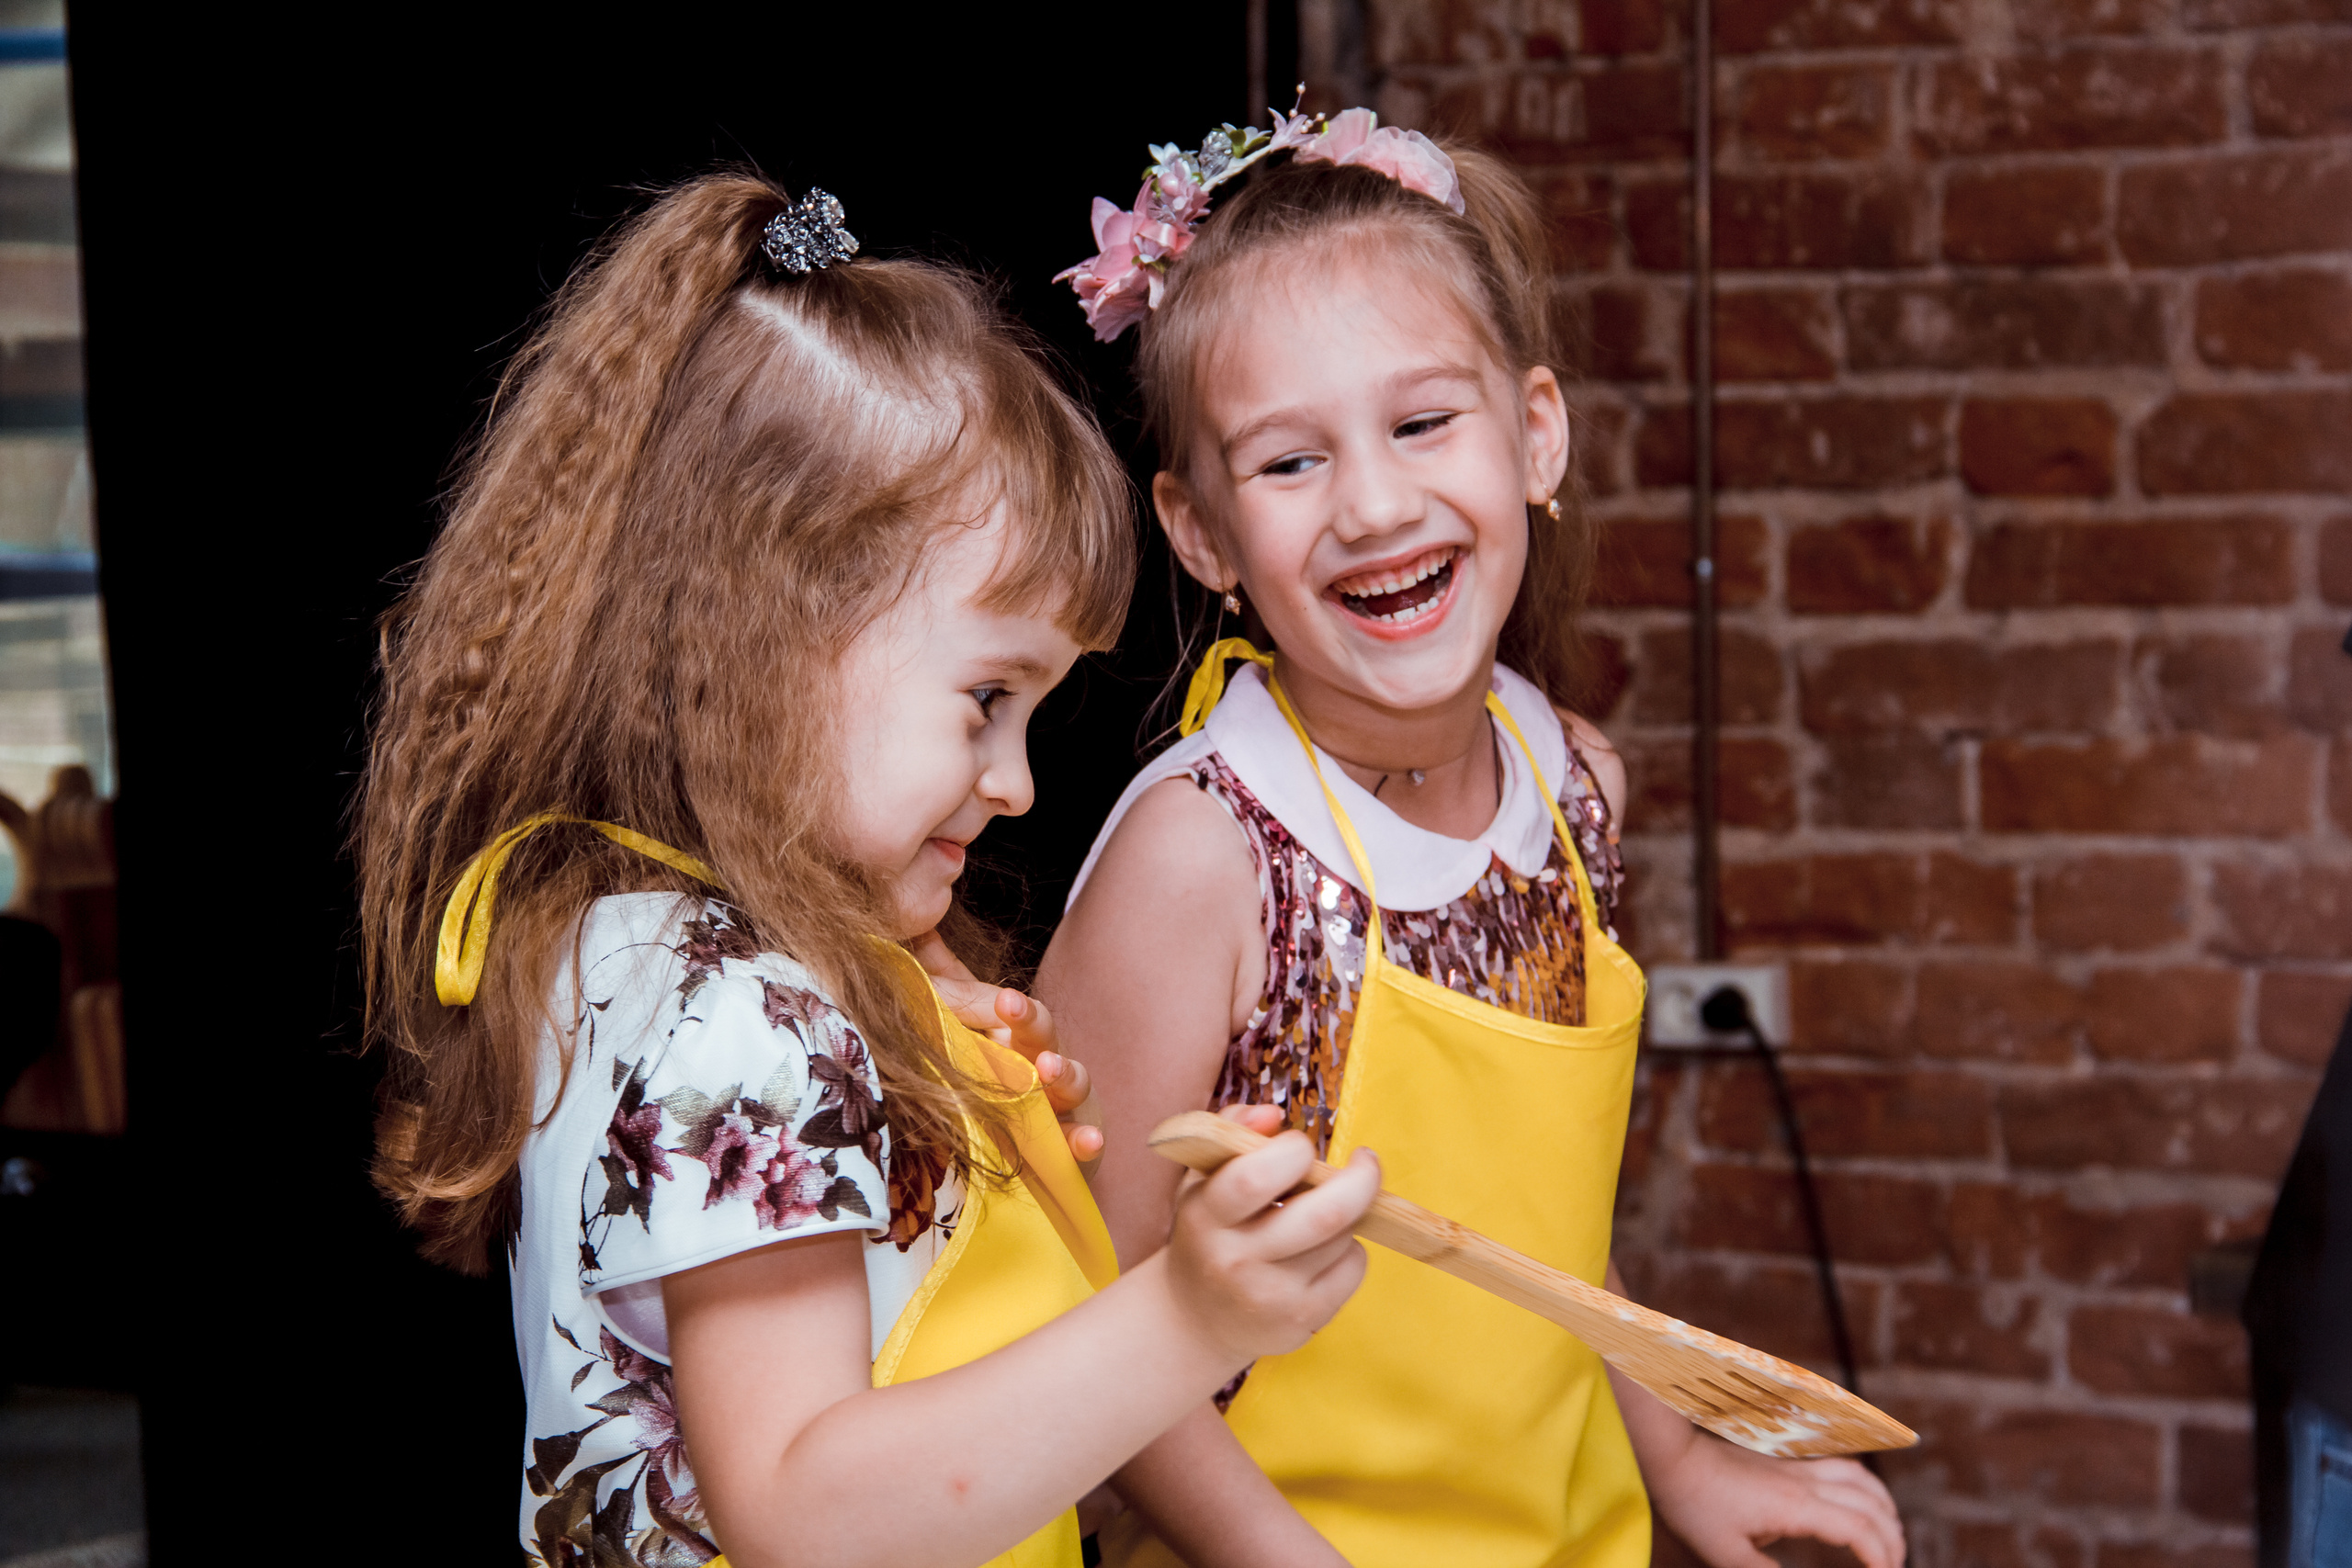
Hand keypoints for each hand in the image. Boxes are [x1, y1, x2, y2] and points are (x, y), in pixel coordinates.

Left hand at [910, 931, 1103, 1171]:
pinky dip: (1087, 1142)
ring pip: (1072, 1084)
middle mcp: (1044, 1063)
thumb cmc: (989, 1082)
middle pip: (1044, 1038)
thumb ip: (944, 984)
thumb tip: (920, 926)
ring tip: (1051, 1069)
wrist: (1008, 1156)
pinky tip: (1088, 1141)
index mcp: (1017, 1035)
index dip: (1015, 1009)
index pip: (1018, 1014)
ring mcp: (1062, 1106)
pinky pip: (1080, 1146)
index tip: (1004, 1002)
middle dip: (1032, 1026)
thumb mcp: (958, 1032)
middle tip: (1016, 1016)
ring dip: (1066, 1074)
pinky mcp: (1069, 1150)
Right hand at [1161, 1106, 1376, 1364]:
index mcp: (1206, 1216)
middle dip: (1361, 1180)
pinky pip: (1353, 1267)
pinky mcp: (1303, 1320)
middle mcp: (1236, 1260)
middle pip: (1325, 1216)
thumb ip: (1230, 1131)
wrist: (1196, 1320)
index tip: (1301, 1144)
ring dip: (1346, 1215)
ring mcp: (1272, 1296)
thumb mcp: (1202, 1179)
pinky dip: (1350, 1249)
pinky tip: (1322, 1252)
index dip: (1294, 1150)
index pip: (1255, 1177)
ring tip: (1320, 1215)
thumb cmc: (1208, 1232)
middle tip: (1365, 1162)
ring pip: (1343, 1236)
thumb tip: (1273, 1115)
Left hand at [1648, 1436, 1904, 1567]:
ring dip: (1883, 1505)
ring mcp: (1797, 1466)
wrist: (1673, 1455)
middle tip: (1895, 1563)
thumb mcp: (1726, 1555)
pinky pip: (1840, 1464)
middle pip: (1869, 1503)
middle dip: (1891, 1535)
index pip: (1858, 1529)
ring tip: (1891, 1533)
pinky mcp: (1786, 1459)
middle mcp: (1804, 1481)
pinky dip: (1863, 1483)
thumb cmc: (1693, 1504)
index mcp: (1795, 1506)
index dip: (1882, 1555)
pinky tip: (1860, 1497)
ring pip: (1860, 1477)